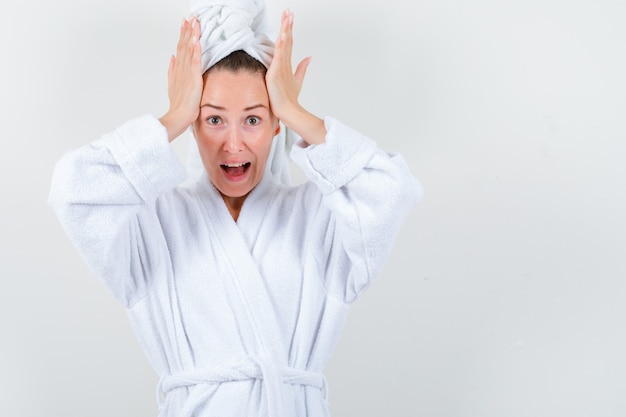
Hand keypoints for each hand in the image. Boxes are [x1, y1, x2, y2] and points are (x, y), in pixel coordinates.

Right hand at [159, 16, 202, 141]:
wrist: (178, 116)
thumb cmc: (178, 105)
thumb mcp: (174, 85)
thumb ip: (172, 70)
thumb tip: (172, 58)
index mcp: (178, 69)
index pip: (181, 48)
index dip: (183, 35)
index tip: (185, 23)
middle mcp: (181, 68)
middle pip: (184, 45)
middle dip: (187, 30)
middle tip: (189, 17)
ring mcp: (186, 72)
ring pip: (188, 49)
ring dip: (191, 35)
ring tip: (194, 22)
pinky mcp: (192, 78)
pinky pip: (194, 61)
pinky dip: (195, 49)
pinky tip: (196, 39)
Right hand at [266, 9, 325, 144]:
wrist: (287, 109)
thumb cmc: (288, 97)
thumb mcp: (298, 80)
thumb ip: (302, 68)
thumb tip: (309, 57)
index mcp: (285, 64)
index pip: (287, 42)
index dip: (289, 29)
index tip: (289, 17)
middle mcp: (280, 63)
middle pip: (284, 40)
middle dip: (286, 25)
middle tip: (287, 11)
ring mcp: (277, 67)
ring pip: (282, 44)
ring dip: (284, 30)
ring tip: (286, 17)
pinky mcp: (275, 73)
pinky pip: (278, 56)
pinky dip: (280, 46)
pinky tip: (281, 36)